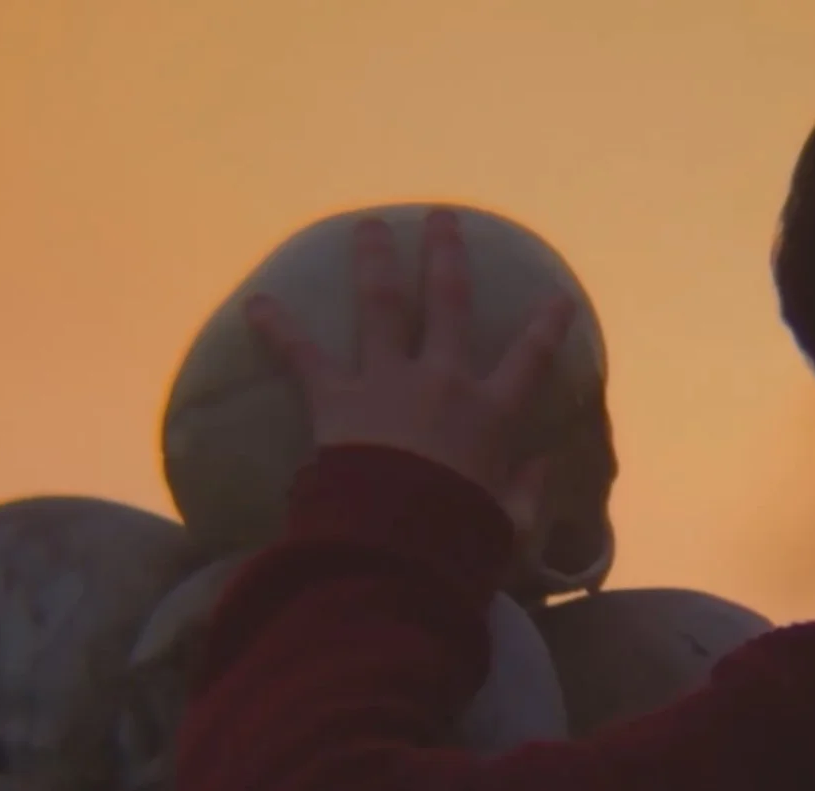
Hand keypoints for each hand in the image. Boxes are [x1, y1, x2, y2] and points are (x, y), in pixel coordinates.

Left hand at [246, 208, 572, 531]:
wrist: (395, 548)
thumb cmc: (457, 540)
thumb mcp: (508, 524)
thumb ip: (529, 491)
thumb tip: (546, 462)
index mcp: (490, 413)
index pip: (530, 360)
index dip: (547, 326)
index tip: (559, 296)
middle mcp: (442, 381)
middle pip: (449, 304)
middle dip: (446, 256)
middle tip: (441, 218)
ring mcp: (387, 382)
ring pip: (383, 307)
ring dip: (375, 262)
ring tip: (367, 226)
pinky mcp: (337, 398)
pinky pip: (303, 357)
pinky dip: (277, 331)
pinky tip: (256, 305)